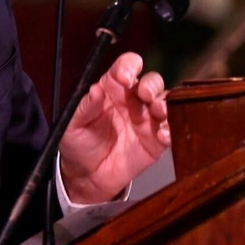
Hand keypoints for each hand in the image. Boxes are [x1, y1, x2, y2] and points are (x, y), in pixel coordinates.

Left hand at [57, 52, 169, 204]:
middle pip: (151, 81)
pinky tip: (162, 135)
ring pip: (165, 102)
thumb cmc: (79, 144)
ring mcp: (147, 119)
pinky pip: (169, 130)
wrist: (87, 176)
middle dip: (151, 84)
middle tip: (145, 94)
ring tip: (158, 111)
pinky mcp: (156, 140)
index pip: (126, 67)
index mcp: (113, 89)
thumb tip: (95, 90)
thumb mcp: (73, 125)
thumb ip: (85, 107)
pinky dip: (170, 130)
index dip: (129, 67)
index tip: (125, 77)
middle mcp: (133, 100)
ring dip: (164, 103)